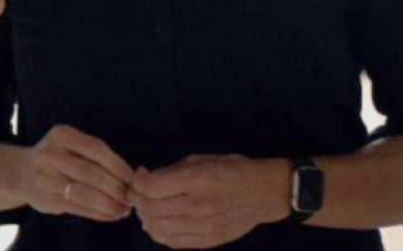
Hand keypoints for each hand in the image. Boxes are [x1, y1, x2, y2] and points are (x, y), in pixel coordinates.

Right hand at [15, 125, 134, 222]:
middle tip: (131, 197)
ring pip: (86, 194)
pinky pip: (79, 209)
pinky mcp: (46, 200)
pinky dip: (100, 213)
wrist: (19, 173)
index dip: (119, 165)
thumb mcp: (70, 144)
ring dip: (110, 204)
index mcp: (60, 135)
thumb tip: (134, 176)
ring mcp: (45, 179)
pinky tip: (111, 214)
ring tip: (124, 209)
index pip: (96, 149)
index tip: (133, 178)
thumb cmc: (57, 157)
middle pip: (92, 173)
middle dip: (117, 188)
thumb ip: (95, 154)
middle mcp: (49, 155)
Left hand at [131, 155, 289, 248]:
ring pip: (157, 228)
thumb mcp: (200, 160)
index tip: (140, 176)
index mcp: (197, 179)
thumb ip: (170, 172)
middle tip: (139, 192)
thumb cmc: (232, 170)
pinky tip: (159, 222)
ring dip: (145, 217)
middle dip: (137, 199)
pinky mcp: (208, 240)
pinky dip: (159, 233)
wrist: (265, 192)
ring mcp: (204, 226)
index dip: (137, 182)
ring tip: (148, 208)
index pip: (150, 187)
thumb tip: (144, 181)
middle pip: (150, 209)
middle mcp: (199, 205)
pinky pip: (172, 242)